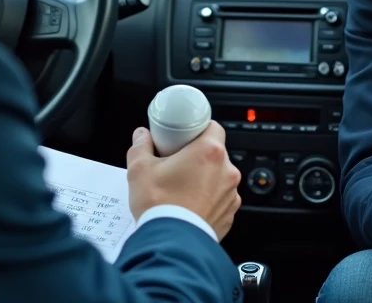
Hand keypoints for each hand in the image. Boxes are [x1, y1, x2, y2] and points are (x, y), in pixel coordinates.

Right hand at [126, 121, 241, 239]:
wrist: (170, 244)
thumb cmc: (160, 206)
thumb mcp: (140, 170)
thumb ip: (141, 146)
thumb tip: (142, 136)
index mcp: (209, 152)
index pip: (213, 127)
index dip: (198, 130)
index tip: (184, 137)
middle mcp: (226, 171)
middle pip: (215, 153)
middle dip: (198, 156)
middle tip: (177, 164)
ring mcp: (230, 195)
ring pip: (219, 177)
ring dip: (205, 179)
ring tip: (181, 189)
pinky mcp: (229, 214)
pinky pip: (220, 200)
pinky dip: (208, 200)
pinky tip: (189, 206)